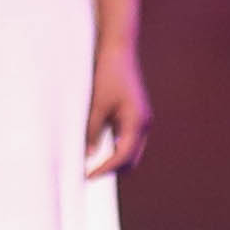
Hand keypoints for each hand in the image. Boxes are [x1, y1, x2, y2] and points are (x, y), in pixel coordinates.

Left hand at [81, 40, 154, 177]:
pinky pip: (126, 140)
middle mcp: (143, 124)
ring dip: (113, 160)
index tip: (86, 177)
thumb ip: (92, 132)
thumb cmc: (108, 75)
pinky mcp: (134, 115)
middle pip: (131, 159)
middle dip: (111, 169)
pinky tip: (96, 149)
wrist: (118, 51)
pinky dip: (114, 148)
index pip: (123, 156)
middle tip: (88, 175)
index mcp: (137, 122)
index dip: (104, 169)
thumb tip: (88, 156)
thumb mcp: (96, 105)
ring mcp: (140, 120)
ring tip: (90, 164)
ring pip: (130, 151)